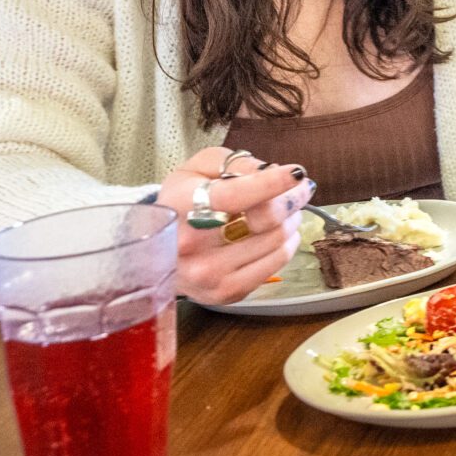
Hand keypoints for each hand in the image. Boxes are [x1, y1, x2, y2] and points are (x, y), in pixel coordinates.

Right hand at [155, 148, 311, 304]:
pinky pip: (275, 265)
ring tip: (285, 211)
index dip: (272, 182)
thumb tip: (273, 171)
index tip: (297, 173)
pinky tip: (278, 234)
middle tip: (298, 190)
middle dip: (292, 199)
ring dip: (291, 221)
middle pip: (266, 220)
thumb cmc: (184, 201)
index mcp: (182, 206)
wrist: (157, 248)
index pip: (234, 195)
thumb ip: (235, 163)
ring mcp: (208, 273)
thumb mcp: (200, 167)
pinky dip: (286, 245)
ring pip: (277, 242)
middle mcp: (192, 245)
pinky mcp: (224, 292)